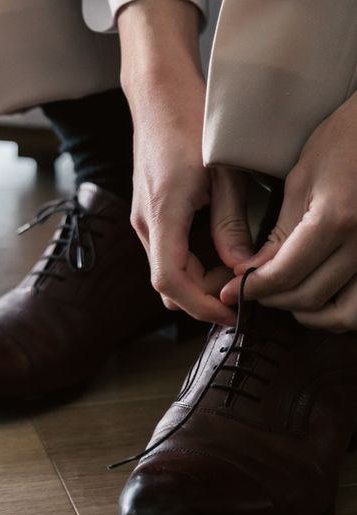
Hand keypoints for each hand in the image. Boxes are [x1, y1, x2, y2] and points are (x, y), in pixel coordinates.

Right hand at [130, 110, 251, 325]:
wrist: (158, 96)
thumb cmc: (191, 123)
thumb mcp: (224, 173)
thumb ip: (231, 224)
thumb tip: (240, 267)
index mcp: (162, 214)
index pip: (170, 281)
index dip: (199, 305)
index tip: (229, 313)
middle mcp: (145, 223)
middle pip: (166, 283)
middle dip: (202, 295)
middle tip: (239, 286)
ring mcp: (142, 220)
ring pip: (165, 270)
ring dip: (196, 280)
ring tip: (231, 267)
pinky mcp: (146, 214)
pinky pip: (164, 253)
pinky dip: (188, 263)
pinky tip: (214, 250)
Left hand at [221, 92, 356, 331]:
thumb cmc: (345, 138)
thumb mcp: (302, 179)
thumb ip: (280, 231)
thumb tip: (253, 270)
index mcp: (335, 220)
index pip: (283, 274)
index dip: (251, 289)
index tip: (230, 292)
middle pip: (310, 297)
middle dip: (273, 300)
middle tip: (252, 292)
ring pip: (345, 314)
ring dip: (311, 314)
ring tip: (287, 298)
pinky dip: (342, 310)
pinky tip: (322, 296)